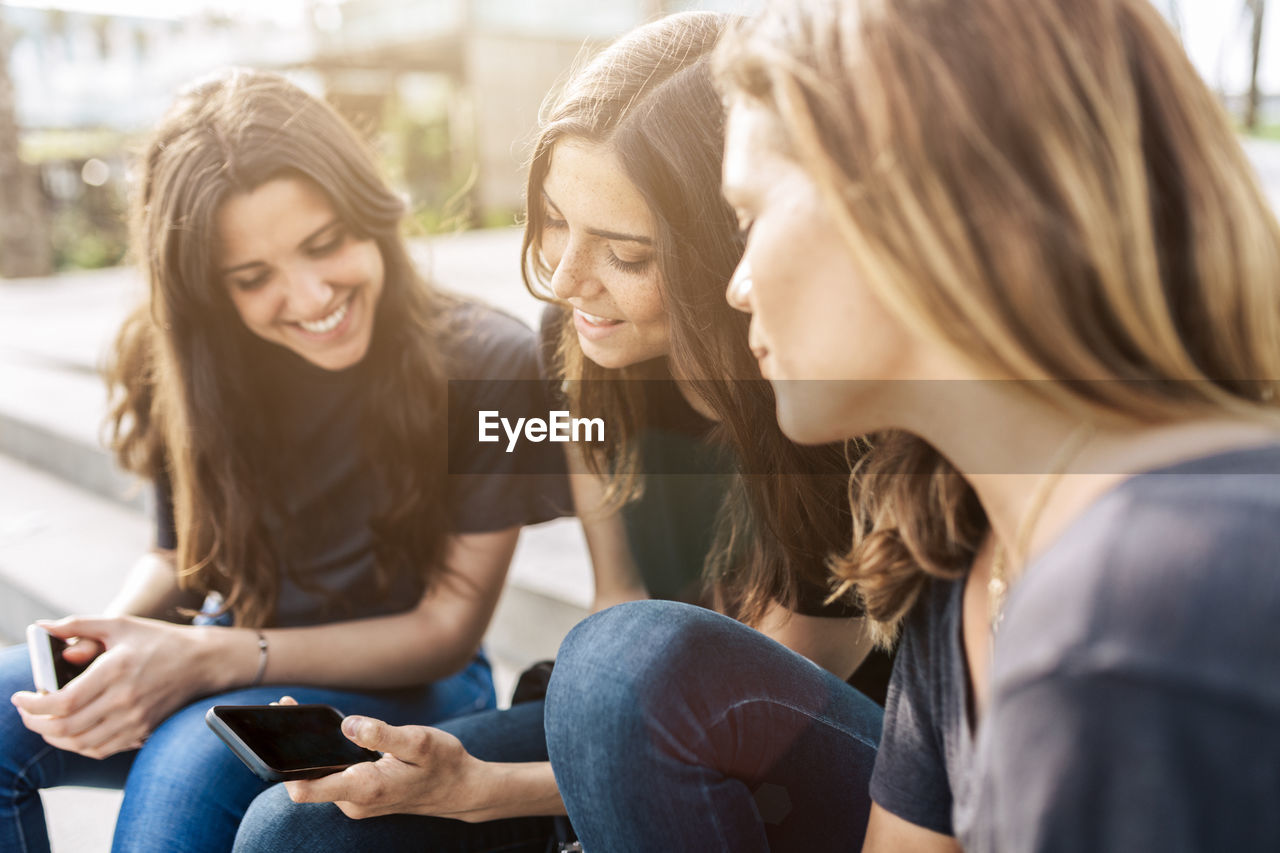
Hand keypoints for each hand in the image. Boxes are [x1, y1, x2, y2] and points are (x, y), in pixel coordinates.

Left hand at [10, 615, 212, 758]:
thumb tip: (41, 628)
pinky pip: (100, 749)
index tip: (19, 697)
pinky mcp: (142, 732)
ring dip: (54, 737)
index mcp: (116, 670)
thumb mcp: (119, 624)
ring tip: (44, 722)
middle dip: (35, 723)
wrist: (202, 662)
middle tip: (26, 711)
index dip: (34, 705)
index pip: (63, 701)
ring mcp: (135, 719)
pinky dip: (78, 745)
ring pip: (80, 744)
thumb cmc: (158, 640)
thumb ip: (78, 625)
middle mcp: (125, 699)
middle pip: (66, 727)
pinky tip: (71, 731)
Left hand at [284, 716, 492, 820]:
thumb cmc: (443, 764)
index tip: (280, 725)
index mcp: (364, 789)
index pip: (303, 788)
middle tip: (286, 706)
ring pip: (319, 776)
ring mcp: (355, 801)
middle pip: (305, 779)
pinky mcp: (360, 795)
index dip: (282, 762)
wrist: (461, 789)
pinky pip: (333, 776)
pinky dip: (327, 755)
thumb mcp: (420, 741)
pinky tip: (331, 733)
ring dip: (310, 750)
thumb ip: (382, 734)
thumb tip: (347, 725)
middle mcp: (353, 801)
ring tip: (301, 714)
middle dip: (292, 747)